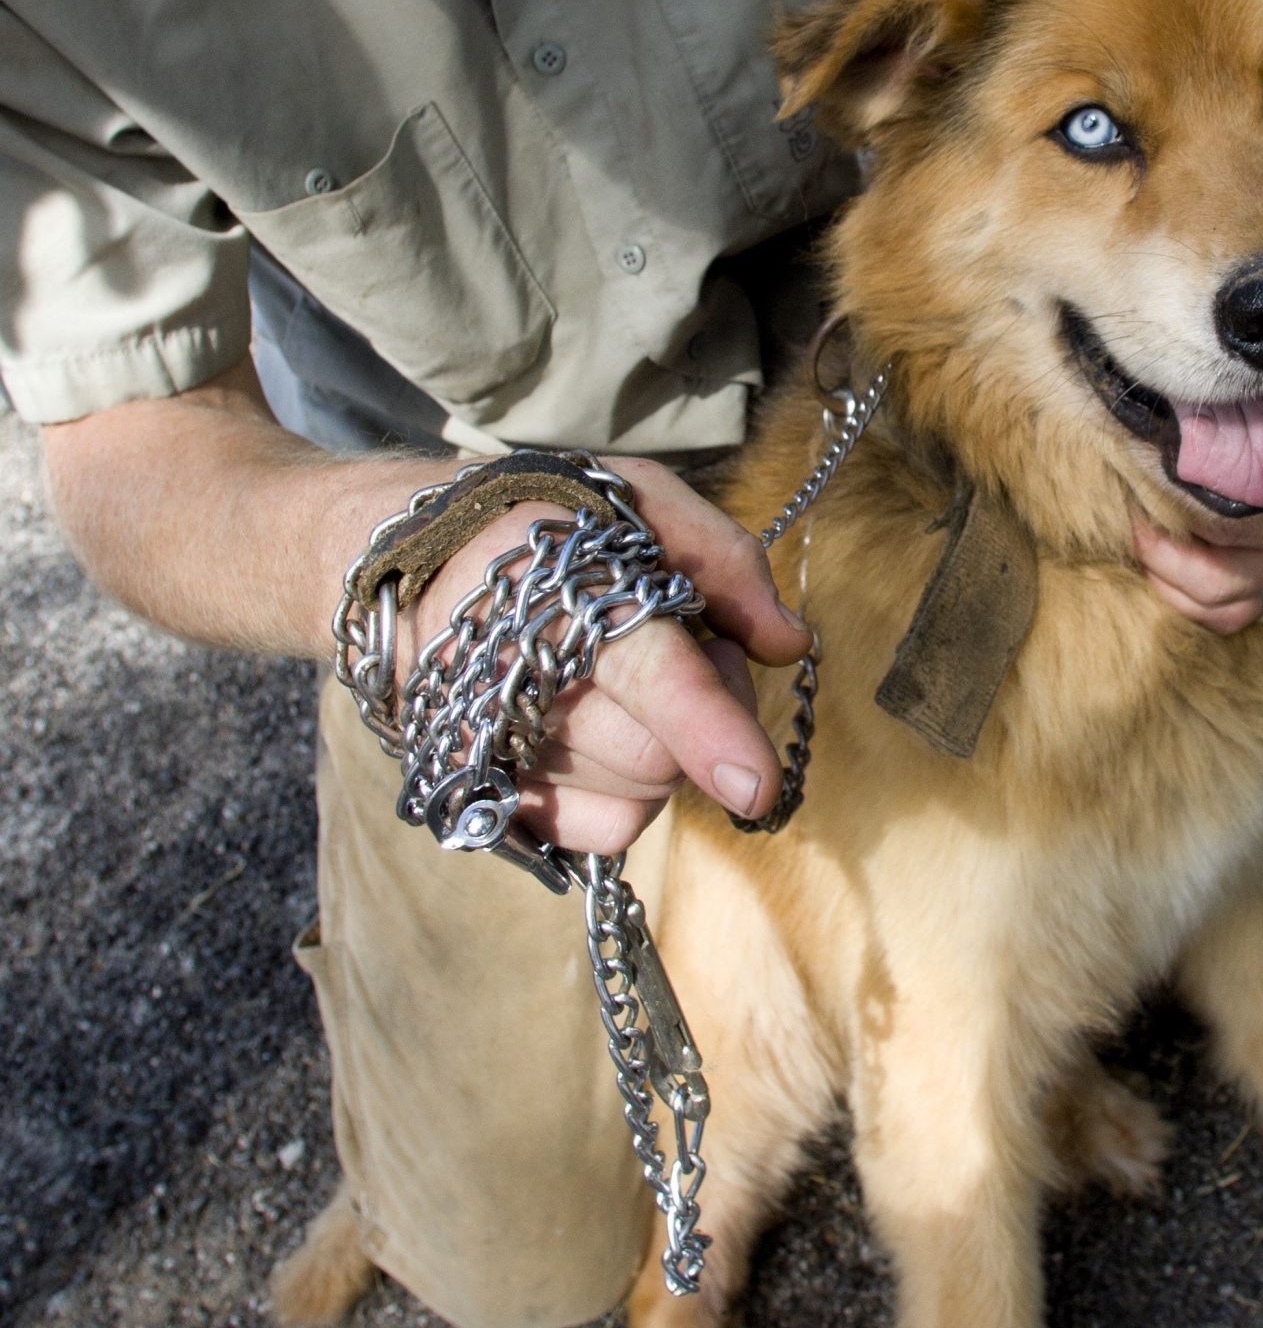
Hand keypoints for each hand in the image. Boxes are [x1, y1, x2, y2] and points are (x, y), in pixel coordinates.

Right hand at [403, 459, 809, 856]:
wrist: (409, 562)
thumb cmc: (542, 524)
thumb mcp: (636, 496)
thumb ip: (722, 558)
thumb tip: (787, 643)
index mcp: (563, 591)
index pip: (648, 675)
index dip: (707, 728)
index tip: (754, 785)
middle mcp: (519, 679)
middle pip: (659, 757)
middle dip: (705, 717)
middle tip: (680, 652)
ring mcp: (496, 747)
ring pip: (638, 800)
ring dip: (663, 753)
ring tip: (627, 686)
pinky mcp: (489, 792)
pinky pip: (603, 831)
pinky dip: (626, 795)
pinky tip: (603, 734)